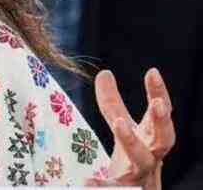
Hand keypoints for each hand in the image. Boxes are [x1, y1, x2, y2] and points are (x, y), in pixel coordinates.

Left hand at [86, 68, 174, 188]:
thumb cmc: (132, 155)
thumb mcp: (122, 126)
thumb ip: (113, 103)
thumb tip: (104, 73)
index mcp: (151, 136)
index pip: (159, 113)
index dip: (159, 93)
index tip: (153, 72)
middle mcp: (151, 154)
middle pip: (163, 139)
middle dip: (161, 121)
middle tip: (158, 104)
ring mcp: (140, 173)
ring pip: (142, 161)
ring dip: (132, 142)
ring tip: (119, 123)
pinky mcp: (125, 189)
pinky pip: (116, 188)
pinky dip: (102, 186)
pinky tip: (87, 182)